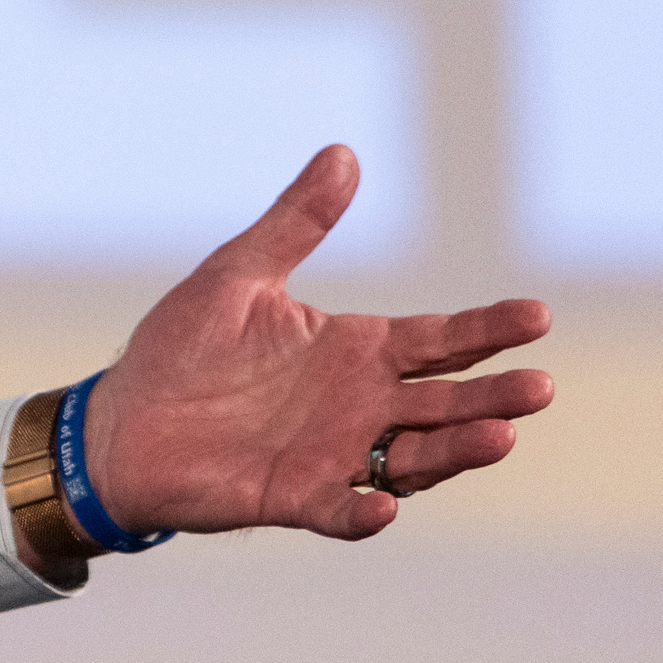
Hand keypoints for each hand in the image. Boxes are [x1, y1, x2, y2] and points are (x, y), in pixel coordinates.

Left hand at [77, 145, 552, 542]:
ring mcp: (332, 455)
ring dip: (455, 451)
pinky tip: (384, 505)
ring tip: (500, 436)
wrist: (122, 420)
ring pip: (413, 458)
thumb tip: (343, 152)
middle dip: (494, 395)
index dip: (488, 329)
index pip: (439, 340)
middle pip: (444, 401)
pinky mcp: (292, 496)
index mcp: (353, 350)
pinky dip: (363, 511)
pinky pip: (338, 510)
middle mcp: (358, 406)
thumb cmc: (184, 348)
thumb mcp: (240, 272)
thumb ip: (297, 222)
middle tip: (540, 386)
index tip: (538, 315)